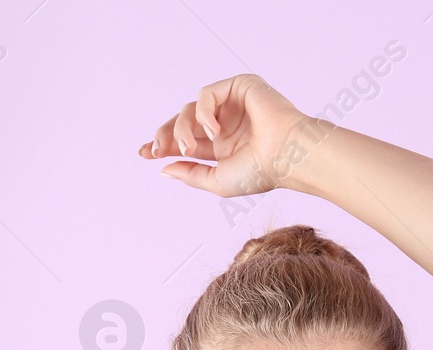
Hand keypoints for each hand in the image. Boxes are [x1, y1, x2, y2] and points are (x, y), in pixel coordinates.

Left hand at [137, 73, 318, 197]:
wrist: (288, 155)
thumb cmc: (261, 172)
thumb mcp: (218, 181)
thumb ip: (191, 175)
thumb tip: (164, 169)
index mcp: (221, 147)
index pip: (185, 141)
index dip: (163, 144)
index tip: (144, 153)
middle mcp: (224, 125)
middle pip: (181, 122)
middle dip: (165, 135)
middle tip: (157, 150)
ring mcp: (231, 105)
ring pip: (189, 109)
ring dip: (183, 129)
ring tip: (190, 148)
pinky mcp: (238, 86)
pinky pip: (205, 95)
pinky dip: (203, 113)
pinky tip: (213, 131)